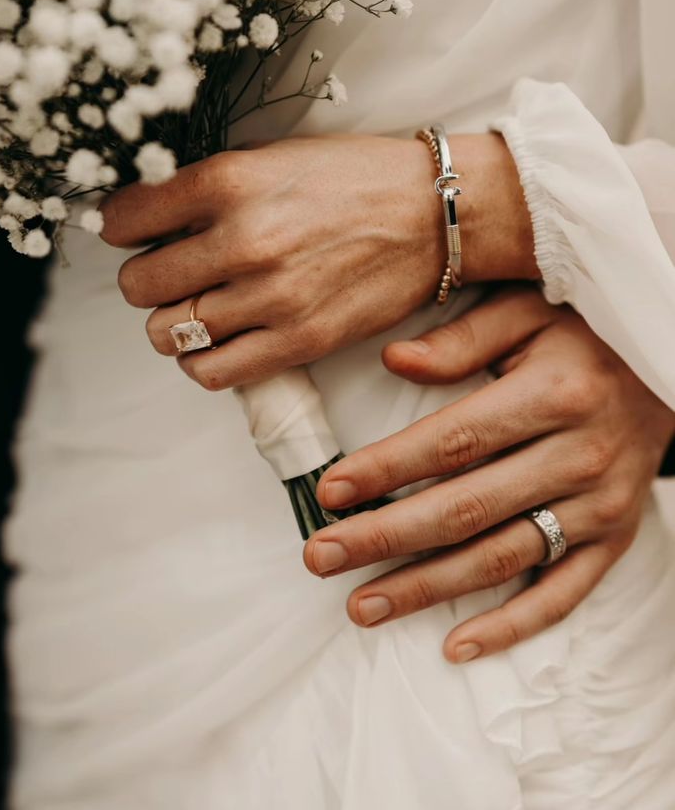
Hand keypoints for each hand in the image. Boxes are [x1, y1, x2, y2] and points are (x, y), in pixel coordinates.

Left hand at [101, 133, 536, 388]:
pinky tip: (219, 340)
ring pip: (168, 334)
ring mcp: (270, 298)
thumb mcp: (274, 156)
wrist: (434, 213)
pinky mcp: (299, 342)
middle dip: (147, 279)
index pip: (124, 220)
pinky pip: (212, 373)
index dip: (120, 227)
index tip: (132, 231)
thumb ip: (209, 185)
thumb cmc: (356, 177)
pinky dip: (202, 361)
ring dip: (172, 323)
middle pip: (139, 286)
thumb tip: (150, 214)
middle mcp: (243, 242)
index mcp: (230, 182)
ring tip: (197, 307)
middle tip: (172, 271)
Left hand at [302, 286, 674, 662]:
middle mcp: (579, 456)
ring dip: (427, 589)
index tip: (329, 493)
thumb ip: (463, 338)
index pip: (454, 442)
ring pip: (502, 559)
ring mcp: (600, 507)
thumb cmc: (583, 339)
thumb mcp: (528, 314)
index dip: (387, 469)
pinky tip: (454, 646)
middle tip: (320, 557)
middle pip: (465, 509)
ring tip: (361, 606)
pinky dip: (510, 627)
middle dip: (385, 537)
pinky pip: (562, 595)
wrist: (668, 373)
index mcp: (553, 395)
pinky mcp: (614, 540)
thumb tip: (393, 360)